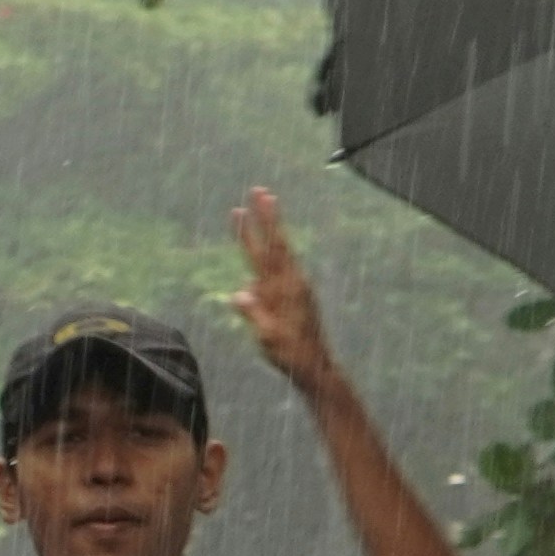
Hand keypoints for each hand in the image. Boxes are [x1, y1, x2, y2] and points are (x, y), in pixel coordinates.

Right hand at [225, 188, 336, 394]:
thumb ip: (255, 314)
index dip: (249, 232)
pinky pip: (285, 265)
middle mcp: (292, 282)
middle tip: (259, 190)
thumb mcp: (268, 339)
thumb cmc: (289, 355)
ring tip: (267, 207)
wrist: (316, 365)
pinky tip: (270, 250)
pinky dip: (277, 250)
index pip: (261, 254)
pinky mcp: (300, 292)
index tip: (238, 210)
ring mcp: (298, 285)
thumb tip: (240, 293)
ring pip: (283, 250)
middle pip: (276, 242)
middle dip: (266, 215)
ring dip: (273, 227)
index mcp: (282, 290)